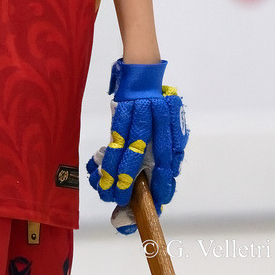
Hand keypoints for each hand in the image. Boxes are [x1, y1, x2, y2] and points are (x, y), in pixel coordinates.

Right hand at [87, 58, 187, 233]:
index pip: (167, 161)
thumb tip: (168, 173)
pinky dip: (108, 158)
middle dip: (133, 183)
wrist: (143, 73)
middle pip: (143, 159)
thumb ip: (170, 147)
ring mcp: (135, 117)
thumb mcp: (171, 123)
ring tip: (109, 192)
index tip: (157, 200)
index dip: (162, 183)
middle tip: (124, 201)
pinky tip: (102, 170)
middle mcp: (154, 124)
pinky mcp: (120, 113)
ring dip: (116, 174)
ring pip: (124, 151)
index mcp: (169, 128)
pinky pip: (114, 139)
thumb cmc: (158, 100)